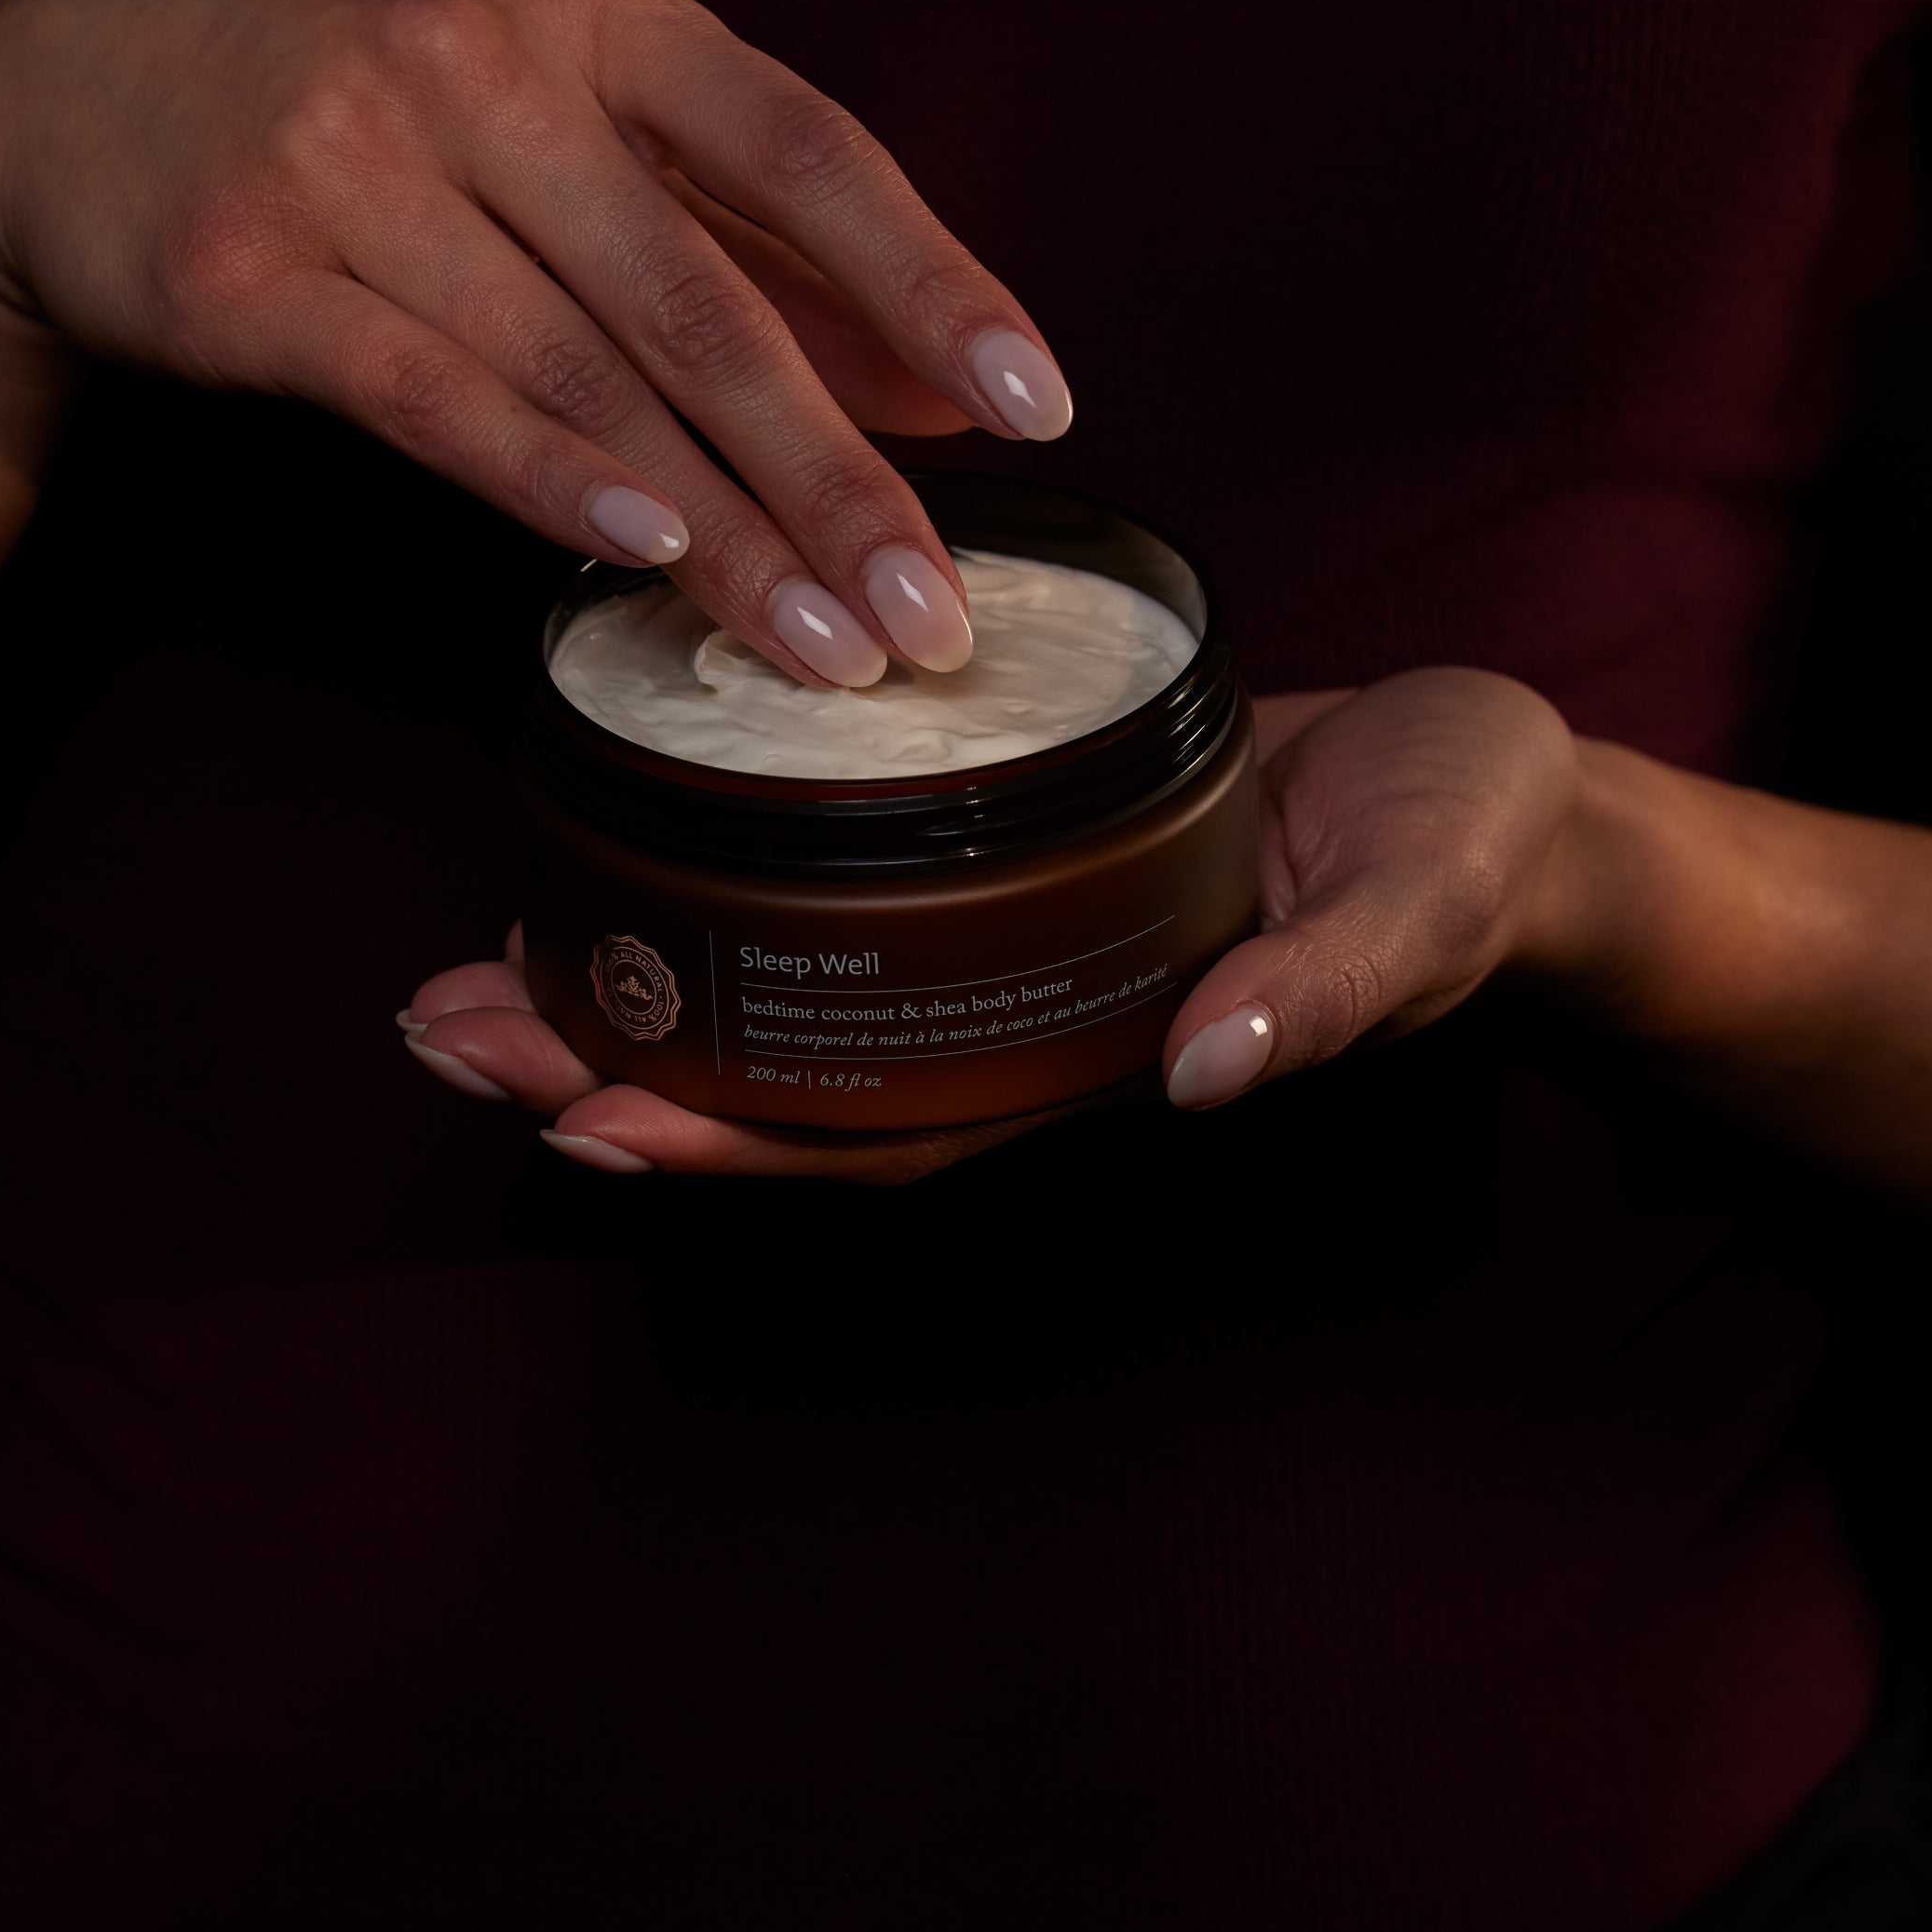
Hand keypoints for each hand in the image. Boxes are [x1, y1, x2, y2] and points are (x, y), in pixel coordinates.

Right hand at [0, 0, 1075, 680]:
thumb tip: (935, 384)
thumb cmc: (353, 100)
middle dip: (836, 475)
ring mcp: (350, 159)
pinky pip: (428, 396)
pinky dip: (547, 480)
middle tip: (932, 615)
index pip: (804, 148)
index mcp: (593, 7)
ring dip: (721, 529)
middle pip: (702, 296)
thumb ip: (740, 236)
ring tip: (820, 648)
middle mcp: (480, 60)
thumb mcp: (555, 109)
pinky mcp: (242, 271)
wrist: (61, 84)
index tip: (1037, 408)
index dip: (928, 280)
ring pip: (580, 369)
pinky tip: (647, 561)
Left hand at [399, 670, 1593, 1176]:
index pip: (879, 1136)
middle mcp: (1009, 1018)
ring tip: (469, 958)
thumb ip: (1321, 990)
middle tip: (441, 1028)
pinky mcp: (989, 839)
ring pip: (777, 991)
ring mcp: (988, 939)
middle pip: (779, 1081)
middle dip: (607, 1070)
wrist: (1489, 789)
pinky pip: (824, 878)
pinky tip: (612, 826)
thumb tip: (1203, 1074)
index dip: (732, 1142)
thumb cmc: (1465, 855)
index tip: (583, 1125)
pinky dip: (711, 870)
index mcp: (1089, 1059)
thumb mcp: (1413, 908)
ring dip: (623, 986)